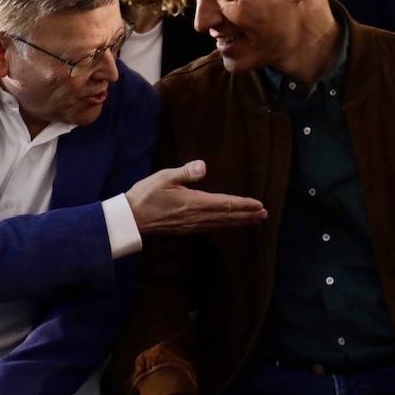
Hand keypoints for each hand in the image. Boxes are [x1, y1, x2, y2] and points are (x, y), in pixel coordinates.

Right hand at [125, 160, 266, 235]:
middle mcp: (196, 216)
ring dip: (238, 221)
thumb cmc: (146, 195)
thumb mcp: (164, 177)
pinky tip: (227, 224)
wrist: (130, 219)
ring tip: (253, 220)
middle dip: (247, 215)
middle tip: (264, 214)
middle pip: (227, 216)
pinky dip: (224, 225)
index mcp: (194, 202)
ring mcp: (191, 225)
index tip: (259, 205)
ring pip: (221, 224)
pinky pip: (211, 228)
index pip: (225, 204)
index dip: (243, 205)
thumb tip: (203, 166)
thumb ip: (185, 172)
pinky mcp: (186, 229)